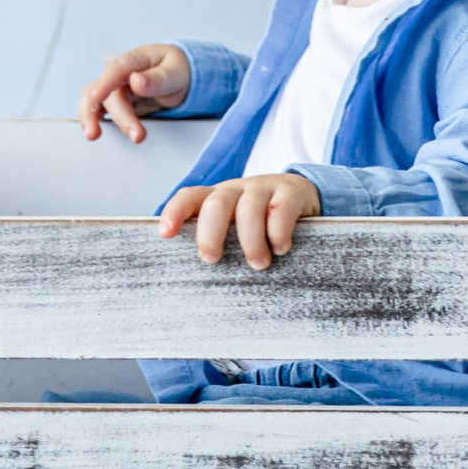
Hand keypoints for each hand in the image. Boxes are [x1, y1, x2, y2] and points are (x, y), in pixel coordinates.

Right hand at [77, 43, 190, 142]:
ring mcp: (114, 87)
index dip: (105, 82)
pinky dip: (92, 119)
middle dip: (120, 116)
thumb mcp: (175, 72)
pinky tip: (93, 132)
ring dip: (91, 117)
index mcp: (136, 59)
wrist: (175, 76)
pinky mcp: (114, 102)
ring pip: (93, 99)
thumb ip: (158, 78)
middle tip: (137, 136)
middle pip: (110, 93)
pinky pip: (96, 109)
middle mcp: (119, 73)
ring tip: (93, 135)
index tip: (98, 96)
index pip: (117, 69)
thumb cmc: (175, 70)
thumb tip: (136, 81)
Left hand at [158, 173, 321, 268]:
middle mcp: (236, 189)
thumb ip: (217, 241)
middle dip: (210, 233)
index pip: (189, 197)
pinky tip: (281, 249)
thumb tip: (190, 281)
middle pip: (216, 204)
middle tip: (211, 260)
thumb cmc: (259, 222)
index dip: (174, 213)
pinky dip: (278, 232)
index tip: (165, 234)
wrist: (302, 196)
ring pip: (248, 208)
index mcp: (216, 198)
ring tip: (258, 265)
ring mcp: (264, 187)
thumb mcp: (235, 227)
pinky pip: (280, 209)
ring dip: (250, 241)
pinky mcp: (291, 191)